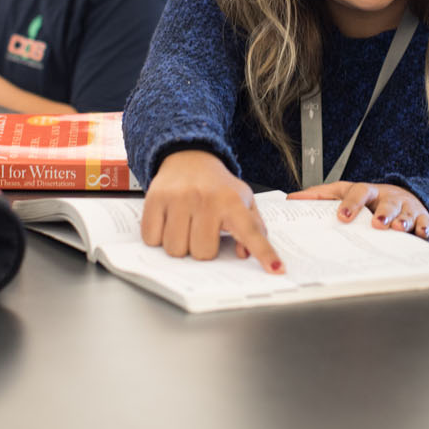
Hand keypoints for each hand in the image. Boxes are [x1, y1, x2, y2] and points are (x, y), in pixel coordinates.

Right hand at [141, 150, 283, 273]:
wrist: (188, 157)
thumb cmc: (217, 186)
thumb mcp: (243, 200)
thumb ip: (253, 227)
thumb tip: (246, 254)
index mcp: (232, 201)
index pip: (251, 232)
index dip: (264, 253)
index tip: (276, 270)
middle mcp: (205, 198)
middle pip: (202, 253)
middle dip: (202, 249)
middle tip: (203, 232)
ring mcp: (178, 198)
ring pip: (175, 250)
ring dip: (179, 245)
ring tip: (185, 226)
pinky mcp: (154, 199)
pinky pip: (152, 239)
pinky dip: (158, 237)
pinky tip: (168, 222)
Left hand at [287, 181, 428, 238]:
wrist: (402, 196)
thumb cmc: (369, 199)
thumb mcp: (346, 193)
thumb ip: (320, 197)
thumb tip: (292, 199)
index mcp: (367, 191)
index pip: (359, 192)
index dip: (351, 204)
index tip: (342, 217)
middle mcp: (388, 197)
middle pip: (386, 203)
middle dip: (382, 213)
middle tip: (376, 224)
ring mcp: (405, 207)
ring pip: (406, 213)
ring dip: (402, 221)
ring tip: (397, 230)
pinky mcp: (421, 218)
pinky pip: (425, 223)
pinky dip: (424, 229)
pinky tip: (421, 235)